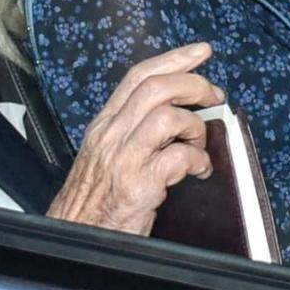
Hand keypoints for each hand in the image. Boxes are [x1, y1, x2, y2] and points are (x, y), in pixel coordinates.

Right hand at [47, 43, 225, 234]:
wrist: (75, 236)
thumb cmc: (93, 201)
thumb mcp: (104, 156)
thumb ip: (130, 132)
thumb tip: (172, 115)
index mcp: (104, 125)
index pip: (139, 76)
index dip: (174, 59)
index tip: (201, 52)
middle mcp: (111, 135)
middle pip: (156, 88)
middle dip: (194, 85)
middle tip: (215, 98)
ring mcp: (124, 158)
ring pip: (169, 116)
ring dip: (196, 126)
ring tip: (199, 143)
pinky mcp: (138, 184)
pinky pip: (179, 157)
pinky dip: (198, 160)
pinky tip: (199, 171)